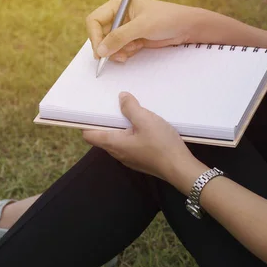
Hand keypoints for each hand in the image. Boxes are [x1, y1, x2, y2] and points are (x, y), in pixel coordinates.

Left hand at [82, 92, 196, 182]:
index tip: (90, 110)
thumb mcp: (146, 120)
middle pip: (102, 137)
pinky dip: (129, 134)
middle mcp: (117, 153)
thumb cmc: (161, 144)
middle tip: (111, 106)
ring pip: (116, 141)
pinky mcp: (139, 160)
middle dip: (104, 122)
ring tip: (127, 113)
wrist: (180, 168)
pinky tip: (141, 126)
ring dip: (119, 128)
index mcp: (113, 143)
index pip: (89, 135)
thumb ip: (131, 108)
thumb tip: (121, 98)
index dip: (86, 123)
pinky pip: (128, 145)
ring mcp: (128, 159)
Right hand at [85, 0, 230, 61]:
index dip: (94, 36)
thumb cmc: (166, 18)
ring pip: (108, 45)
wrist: (186, 27)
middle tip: (118, 55)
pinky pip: (119, 49)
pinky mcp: (131, 38)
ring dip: (117, 51)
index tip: (100, 51)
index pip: (94, 20)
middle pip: (99, 34)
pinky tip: (136, 50)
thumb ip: (119, 37)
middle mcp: (118, 15)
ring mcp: (124, 28)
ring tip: (131, 51)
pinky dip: (124, 53)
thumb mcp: (142, 26)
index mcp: (117, 4)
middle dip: (107, 47)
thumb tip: (100, 50)